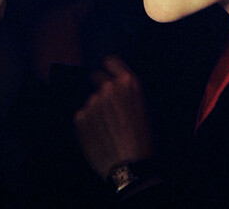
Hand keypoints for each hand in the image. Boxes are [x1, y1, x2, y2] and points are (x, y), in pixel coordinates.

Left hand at [73, 55, 153, 177]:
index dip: (109, 69)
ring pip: (91, 100)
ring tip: (108, 129)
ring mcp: (92, 102)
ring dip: (96, 110)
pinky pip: (82, 116)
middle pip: (96, 77)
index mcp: (128, 83)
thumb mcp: (149, 107)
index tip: (108, 76)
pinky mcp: (79, 118)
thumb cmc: (146, 140)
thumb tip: (120, 84)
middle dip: (101, 88)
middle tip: (108, 108)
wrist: (132, 166)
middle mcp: (108, 88)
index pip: (110, 61)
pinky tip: (99, 136)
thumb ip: (131, 91)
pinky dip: (87, 124)